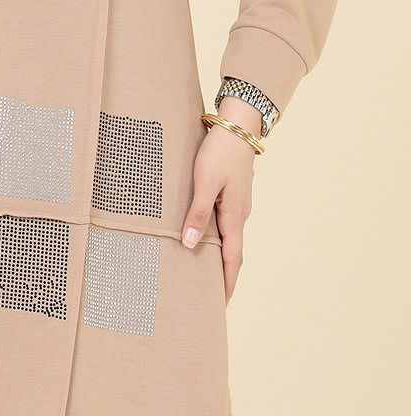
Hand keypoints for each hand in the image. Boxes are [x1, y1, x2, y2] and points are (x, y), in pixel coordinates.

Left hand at [180, 97, 261, 303]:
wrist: (238, 124)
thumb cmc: (220, 151)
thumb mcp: (205, 181)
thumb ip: (197, 212)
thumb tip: (190, 244)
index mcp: (235, 216)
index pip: (232, 260)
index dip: (226, 283)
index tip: (220, 305)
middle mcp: (239, 213)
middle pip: (232, 252)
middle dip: (223, 275)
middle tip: (210, 295)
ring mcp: (238, 202)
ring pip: (228, 236)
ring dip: (219, 255)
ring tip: (203, 269)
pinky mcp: (232, 191)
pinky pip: (225, 221)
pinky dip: (217, 235)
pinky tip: (204, 233)